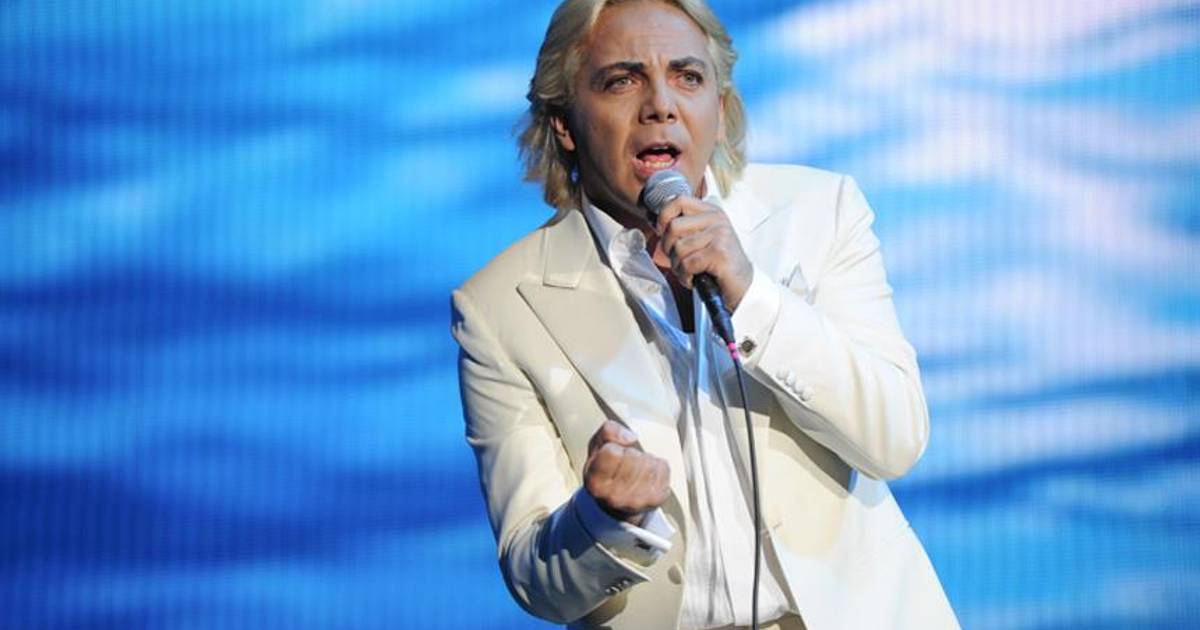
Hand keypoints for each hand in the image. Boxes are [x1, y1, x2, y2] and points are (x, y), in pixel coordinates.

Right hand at [583, 420, 670, 526]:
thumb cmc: (606, 469)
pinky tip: (648, 473)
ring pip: (649, 463)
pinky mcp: (656, 499)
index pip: (612, 452)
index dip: (615, 447)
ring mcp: (637, 500)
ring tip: (637, 467)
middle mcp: (615, 496)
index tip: (614, 454)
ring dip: (646, 459)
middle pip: (633, 457)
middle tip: (627, 461)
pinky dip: (658, 466)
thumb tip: (630, 437)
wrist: (618, 501)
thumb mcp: (597, 446)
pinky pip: (663, 469)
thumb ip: (608, 431)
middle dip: (632, 453)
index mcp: (596, 482)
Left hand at [653, 196, 753, 310]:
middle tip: (679, 260)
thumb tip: (656, 224)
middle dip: (668, 248)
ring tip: (689, 271)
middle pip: (673, 226)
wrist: (742, 285)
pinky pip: (687, 264)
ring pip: (679, 248)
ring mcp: (720, 235)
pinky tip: (694, 279)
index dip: (664, 216)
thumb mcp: (701, 239)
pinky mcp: (719, 253)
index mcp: (711, 212)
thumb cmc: (717, 264)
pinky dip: (686, 276)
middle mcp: (716, 219)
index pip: (678, 200)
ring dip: (678, 266)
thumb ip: (682, 229)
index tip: (664, 232)